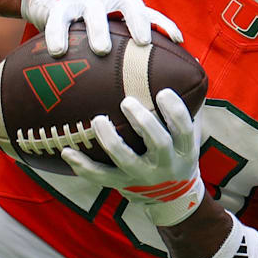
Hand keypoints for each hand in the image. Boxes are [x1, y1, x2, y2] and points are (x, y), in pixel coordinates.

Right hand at [20, 0, 182, 55]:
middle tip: (143, 43)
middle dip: (137, 21)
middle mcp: (108, 0)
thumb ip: (135, 47)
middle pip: (127, 3)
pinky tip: (58, 52)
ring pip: (95, 11)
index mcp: (123, 6)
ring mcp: (84, 2)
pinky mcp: (60, 8)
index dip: (163, 23)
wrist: (56, 1)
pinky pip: (59, 20)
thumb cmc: (94, 25)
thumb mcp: (114, 29)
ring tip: (102, 50)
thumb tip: (170, 73)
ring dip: (100, 29)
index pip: (149, 11)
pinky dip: (58, 34)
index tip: (177, 40)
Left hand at [61, 89, 204, 226]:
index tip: (162, 92)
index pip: (184, 129)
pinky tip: (66, 151)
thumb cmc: (179, 151)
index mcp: (184, 150)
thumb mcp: (192, 133)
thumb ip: (191, 102)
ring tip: (98, 120)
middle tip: (127, 101)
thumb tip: (189, 60)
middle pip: (158, 144)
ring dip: (110, 140)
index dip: (175, 111)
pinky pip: (100, 176)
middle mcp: (165, 164)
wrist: (174, 197)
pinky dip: (82, 166)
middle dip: (143, 122)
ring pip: (125, 160)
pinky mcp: (122, 184)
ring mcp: (142, 176)